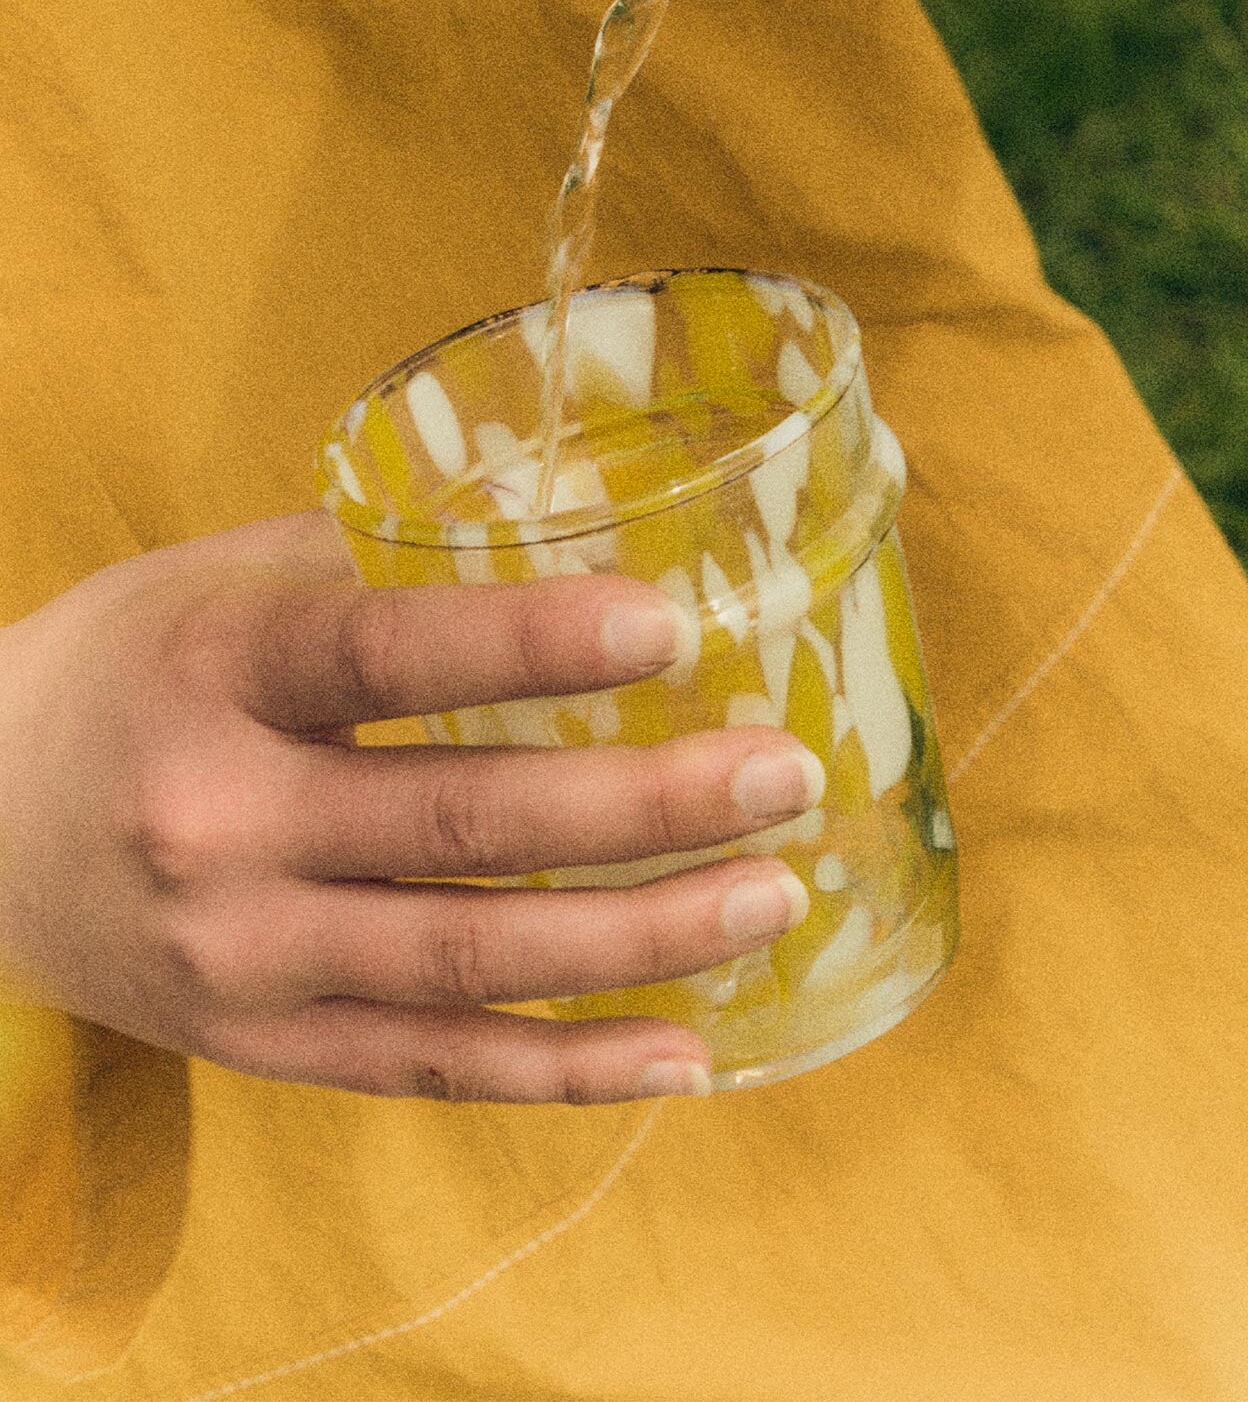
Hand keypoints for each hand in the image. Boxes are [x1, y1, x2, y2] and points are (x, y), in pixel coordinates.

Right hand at [0, 512, 822, 1103]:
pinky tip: (687, 1054)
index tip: (669, 628)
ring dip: (639, 938)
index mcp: (220, 672)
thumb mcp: (217, 577)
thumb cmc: (127, 671)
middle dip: (642, 808)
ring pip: (468, 964)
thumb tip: (571, 516)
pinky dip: (565, 1071)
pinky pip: (432, 1069)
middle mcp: (225, 825)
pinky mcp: (261, 1046)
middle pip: (461, 826)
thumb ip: (377, 551)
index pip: (390, 658)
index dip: (533, 645)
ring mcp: (242, 957)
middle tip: (780, 774)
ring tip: (770, 893)